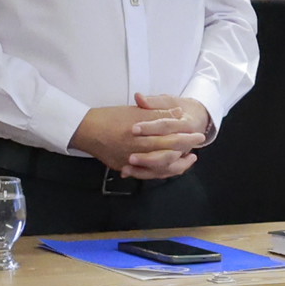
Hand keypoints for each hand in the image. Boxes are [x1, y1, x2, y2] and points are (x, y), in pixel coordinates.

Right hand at [74, 101, 205, 182]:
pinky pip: (147, 174)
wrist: (86, 130)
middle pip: (168, 153)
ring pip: (160, 168)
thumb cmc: (109, 117)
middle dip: (185, 150)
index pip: (170, 136)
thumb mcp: (134, 111)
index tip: (198, 133)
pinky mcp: (125, 168)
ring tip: (188, 159)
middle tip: (197, 146)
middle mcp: (137, 149)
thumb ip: (156, 113)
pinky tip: (168, 167)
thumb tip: (178, 113)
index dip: (186, 136)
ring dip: (176, 164)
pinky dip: (160, 171)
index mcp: (140, 133)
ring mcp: (131, 161)